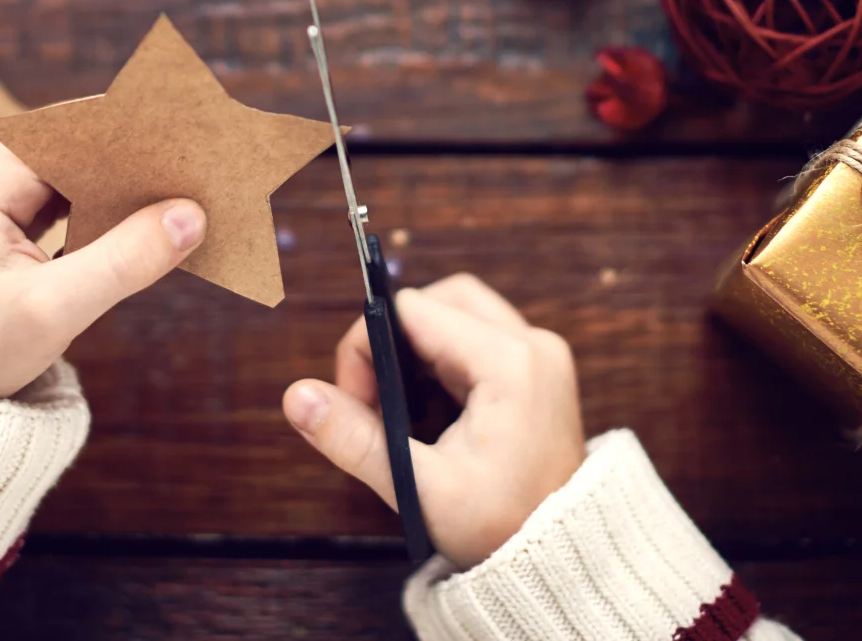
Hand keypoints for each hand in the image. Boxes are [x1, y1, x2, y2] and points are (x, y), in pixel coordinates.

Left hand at [0, 131, 206, 397]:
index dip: (142, 137)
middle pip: (81, 142)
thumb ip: (126, 259)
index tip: (199, 149)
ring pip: (78, 165)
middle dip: (141, 162)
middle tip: (205, 176)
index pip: (80, 131)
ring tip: (188, 197)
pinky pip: (65, 190)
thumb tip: (192, 216)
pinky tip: (150, 221)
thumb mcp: (55, 310)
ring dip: (127, 185)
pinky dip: (105, 206)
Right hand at [283, 273, 584, 568]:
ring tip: (404, 410)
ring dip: (420, 351)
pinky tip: (434, 412)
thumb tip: (297, 397)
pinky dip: (446, 362)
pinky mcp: (539, 370)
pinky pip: (481, 338)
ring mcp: (541, 356)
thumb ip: (354, 438)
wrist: (563, 561)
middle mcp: (533, 346)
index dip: (368, 347)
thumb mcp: (418, 487)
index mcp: (510, 363)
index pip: (412, 312)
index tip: (357, 402)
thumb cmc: (501, 529)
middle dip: (394, 342)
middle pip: (439, 301)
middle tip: (376, 401)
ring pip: (460, 314)